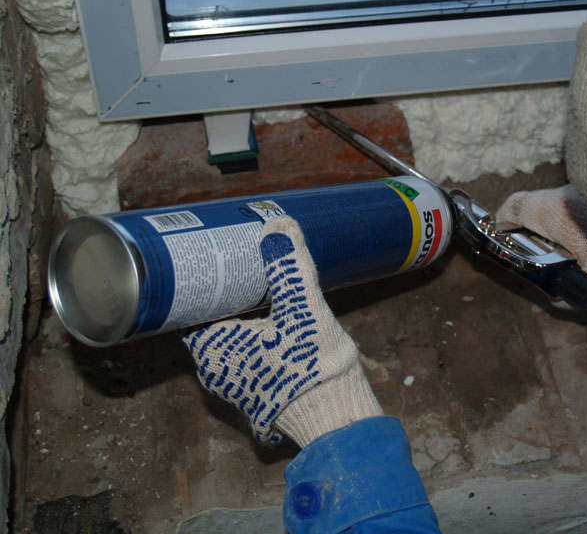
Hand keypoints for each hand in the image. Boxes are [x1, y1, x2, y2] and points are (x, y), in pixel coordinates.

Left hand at [183, 215, 381, 446]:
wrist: (338, 420)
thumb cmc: (312, 369)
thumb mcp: (302, 309)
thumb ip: (290, 266)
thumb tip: (278, 225)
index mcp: (213, 350)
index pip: (187, 307)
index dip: (196, 282)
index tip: (209, 259)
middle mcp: (216, 370)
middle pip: (209, 319)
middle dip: (221, 292)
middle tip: (236, 262)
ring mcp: (236, 384)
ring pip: (228, 337)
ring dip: (239, 313)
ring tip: (254, 283)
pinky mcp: (257, 391)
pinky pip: (245, 352)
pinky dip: (253, 332)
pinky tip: (272, 317)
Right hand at [497, 184, 586, 309]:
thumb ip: (564, 299)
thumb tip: (552, 297)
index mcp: (555, 213)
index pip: (515, 206)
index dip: (502, 220)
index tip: (503, 234)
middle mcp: (570, 191)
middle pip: (540, 203)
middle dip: (536, 226)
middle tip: (542, 251)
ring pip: (567, 201)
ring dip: (566, 223)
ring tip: (582, 251)